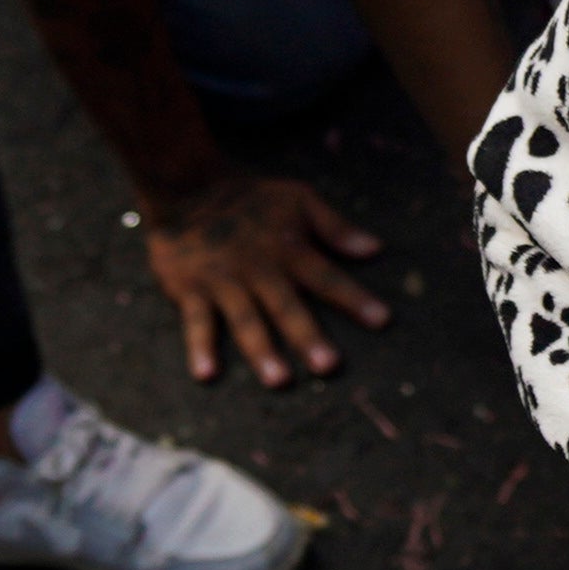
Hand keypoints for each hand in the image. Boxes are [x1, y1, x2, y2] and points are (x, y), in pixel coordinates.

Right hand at [140, 169, 392, 386]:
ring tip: (279, 381)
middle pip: (286, 306)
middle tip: (328, 365)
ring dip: (262, 350)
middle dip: (307, 335)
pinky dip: (200, 347)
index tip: (382, 320)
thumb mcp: (299, 200)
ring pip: (245, 320)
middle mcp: (258, 268)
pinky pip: (196, 322)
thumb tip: (376, 249)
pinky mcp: (191, 289)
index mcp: (288, 248)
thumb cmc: (252, 200)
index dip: (354, 297)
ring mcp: (223, 280)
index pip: (327, 276)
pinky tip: (207, 375)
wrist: (187, 188)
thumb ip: (336, 227)